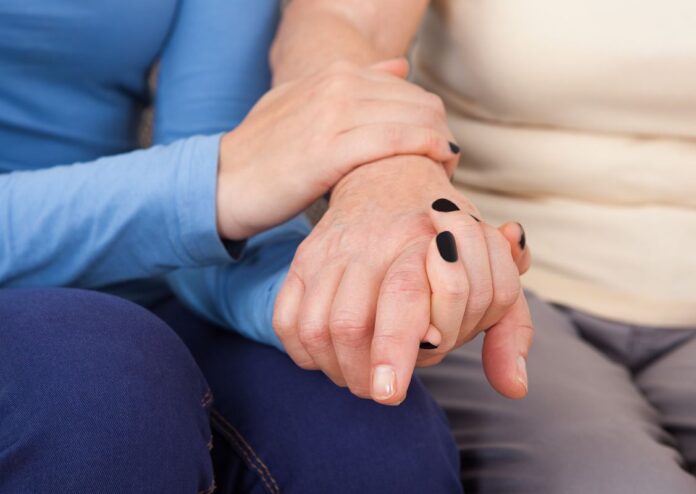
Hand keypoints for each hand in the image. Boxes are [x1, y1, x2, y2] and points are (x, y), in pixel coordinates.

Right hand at [216, 59, 458, 239]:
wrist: (222, 180)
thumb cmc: (265, 151)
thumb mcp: (304, 103)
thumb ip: (352, 83)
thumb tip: (399, 66)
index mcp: (335, 74)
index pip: (409, 90)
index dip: (429, 121)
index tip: (435, 148)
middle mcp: (339, 86)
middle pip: (419, 103)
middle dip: (441, 133)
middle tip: (446, 165)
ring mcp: (334, 114)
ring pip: (414, 118)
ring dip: (441, 145)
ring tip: (445, 172)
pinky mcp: (329, 149)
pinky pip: (395, 140)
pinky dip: (427, 149)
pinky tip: (441, 162)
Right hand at [272, 156, 532, 403]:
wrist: (389, 178)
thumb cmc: (448, 235)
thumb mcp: (494, 272)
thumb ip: (509, 328)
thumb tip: (514, 387)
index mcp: (423, 242)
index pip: (403, 297)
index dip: (394, 351)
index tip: (392, 392)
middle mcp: (371, 244)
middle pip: (350, 324)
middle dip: (362, 372)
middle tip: (381, 390)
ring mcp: (330, 251)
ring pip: (315, 326)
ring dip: (334, 366)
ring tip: (358, 377)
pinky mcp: (304, 260)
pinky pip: (287, 318)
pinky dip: (303, 350)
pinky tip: (328, 357)